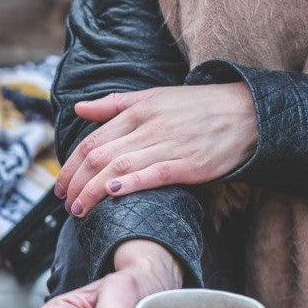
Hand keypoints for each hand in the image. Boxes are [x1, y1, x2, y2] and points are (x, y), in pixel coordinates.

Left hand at [54, 84, 257, 217]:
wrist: (247, 113)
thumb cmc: (195, 106)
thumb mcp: (152, 96)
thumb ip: (113, 104)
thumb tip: (78, 109)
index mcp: (136, 112)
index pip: (91, 141)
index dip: (70, 166)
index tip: (60, 187)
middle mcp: (148, 128)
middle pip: (99, 157)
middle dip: (76, 183)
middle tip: (65, 204)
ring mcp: (169, 146)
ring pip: (119, 168)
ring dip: (93, 191)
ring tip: (79, 210)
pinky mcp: (189, 164)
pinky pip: (154, 174)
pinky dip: (131, 183)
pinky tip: (112, 193)